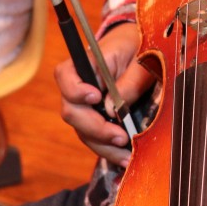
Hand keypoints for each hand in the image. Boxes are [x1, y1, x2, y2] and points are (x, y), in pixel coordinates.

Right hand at [56, 21, 153, 165]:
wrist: (139, 49)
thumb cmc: (138, 48)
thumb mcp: (141, 59)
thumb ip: (128, 82)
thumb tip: (113, 110)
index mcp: (86, 62)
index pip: (65, 75)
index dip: (75, 90)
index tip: (95, 97)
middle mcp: (79, 86)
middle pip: (72, 112)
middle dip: (95, 128)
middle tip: (120, 135)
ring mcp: (85, 105)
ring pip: (82, 131)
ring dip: (103, 146)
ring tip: (127, 156)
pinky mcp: (95, 119)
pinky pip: (94, 138)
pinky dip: (108, 149)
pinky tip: (125, 157)